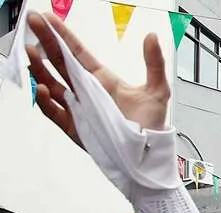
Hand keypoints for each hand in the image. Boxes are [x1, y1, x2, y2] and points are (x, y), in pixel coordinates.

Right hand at [25, 11, 169, 147]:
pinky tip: (42, 88)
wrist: (148, 155)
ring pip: (51, 84)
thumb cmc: (152, 125)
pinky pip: (53, 112)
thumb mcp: (158, 91)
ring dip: (39, 69)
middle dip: (45, 42)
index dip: (62, 35)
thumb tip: (153, 36)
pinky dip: (44, 101)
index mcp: (102, 78)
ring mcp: (78, 107)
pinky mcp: (73, 126)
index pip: (77, 52)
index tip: (48, 19)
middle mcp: (86, 90)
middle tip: (32, 23)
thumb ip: (154, 63)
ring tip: (30, 52)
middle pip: (60, 62)